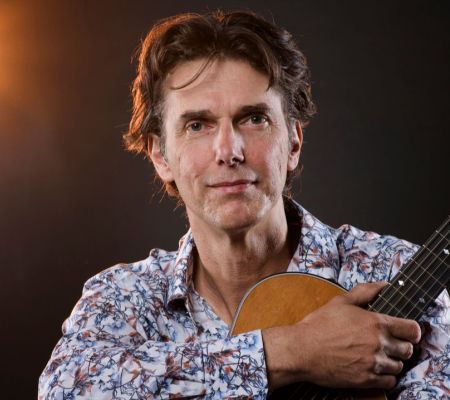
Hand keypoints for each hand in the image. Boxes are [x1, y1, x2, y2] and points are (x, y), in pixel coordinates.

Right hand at [262, 282, 420, 390]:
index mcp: (375, 322)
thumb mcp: (340, 302)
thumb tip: (383, 285)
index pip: (412, 329)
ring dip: (392, 361)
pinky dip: (385, 376)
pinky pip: (389, 381)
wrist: (302, 349)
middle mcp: (378, 343)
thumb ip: (365, 292)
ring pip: (399, 366)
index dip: (411, 330)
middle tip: (388, 343)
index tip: (406, 331)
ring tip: (378, 355)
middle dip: (400, 346)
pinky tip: (373, 368)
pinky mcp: (366, 379)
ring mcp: (373, 363)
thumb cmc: (319, 325)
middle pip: (408, 349)